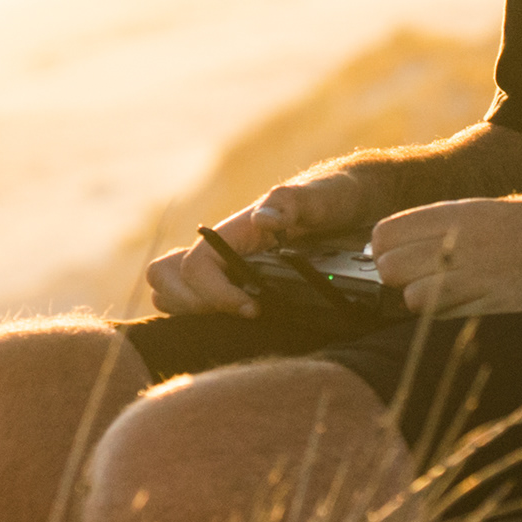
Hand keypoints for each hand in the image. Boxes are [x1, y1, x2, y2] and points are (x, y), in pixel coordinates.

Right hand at [145, 170, 383, 315]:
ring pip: (172, 294)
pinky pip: (199, 307)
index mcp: (232, 233)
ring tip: (239, 318)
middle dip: (190, 304)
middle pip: (165, 280)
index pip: (193, 267)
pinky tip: (244, 324)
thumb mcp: (321, 197)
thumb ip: (292, 203)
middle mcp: (221, 252)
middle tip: (240, 313)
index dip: (214, 294)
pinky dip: (205, 320)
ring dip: (191, 312)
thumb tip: (263, 220)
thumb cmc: (336, 196)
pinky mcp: (238, 287)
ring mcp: (225, 270)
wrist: (357, 202)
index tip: (253, 308)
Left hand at [367, 185, 521, 317]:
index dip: (383, 249)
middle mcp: (460, 242)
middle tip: (416, 279)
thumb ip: (449, 225)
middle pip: (390, 268)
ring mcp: (476, 276)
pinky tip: (467, 309)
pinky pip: (447, 319)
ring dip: (423, 302)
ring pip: (413, 299)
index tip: (394, 255)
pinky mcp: (493, 305)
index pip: (384, 234)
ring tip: (445, 297)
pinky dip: (447, 319)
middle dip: (396, 279)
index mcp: (457, 212)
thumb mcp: (492, 210)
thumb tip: (406, 244)